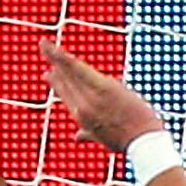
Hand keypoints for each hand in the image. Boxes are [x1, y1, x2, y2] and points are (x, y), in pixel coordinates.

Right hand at [46, 39, 164, 154]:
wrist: (141, 141)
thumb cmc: (126, 140)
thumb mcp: (102, 139)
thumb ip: (88, 135)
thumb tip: (78, 137)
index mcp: (81, 117)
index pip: (66, 95)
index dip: (57, 83)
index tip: (49, 72)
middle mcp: (81, 106)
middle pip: (66, 82)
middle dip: (54, 65)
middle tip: (46, 50)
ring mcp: (91, 97)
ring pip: (70, 73)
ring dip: (54, 57)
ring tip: (44, 44)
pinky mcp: (102, 87)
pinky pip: (79, 70)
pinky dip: (65, 59)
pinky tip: (56, 51)